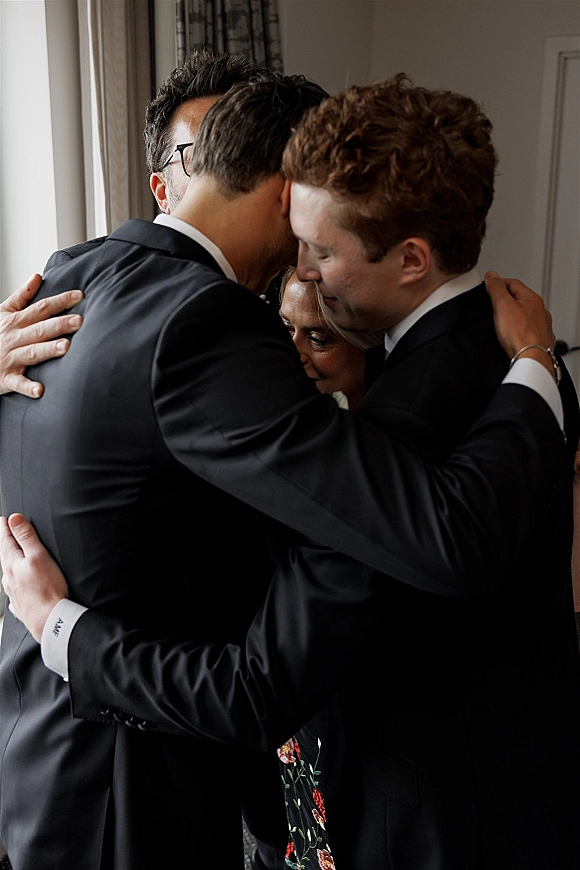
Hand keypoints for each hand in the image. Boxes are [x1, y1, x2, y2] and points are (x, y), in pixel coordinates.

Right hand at [0, 274, 82, 397]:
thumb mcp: (2, 311)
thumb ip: (22, 295)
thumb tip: (37, 276)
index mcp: (15, 321)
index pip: (41, 308)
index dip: (60, 301)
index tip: (79, 296)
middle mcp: (14, 338)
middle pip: (39, 329)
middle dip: (59, 324)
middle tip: (79, 321)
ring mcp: (10, 358)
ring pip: (31, 353)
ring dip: (48, 350)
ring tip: (66, 347)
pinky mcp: (6, 378)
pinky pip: (18, 383)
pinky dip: (28, 387)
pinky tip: (40, 390)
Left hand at [0, 514, 68, 641]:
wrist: (49, 620)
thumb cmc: (47, 589)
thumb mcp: (38, 556)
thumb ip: (26, 537)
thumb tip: (14, 519)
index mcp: (12, 565)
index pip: (6, 542)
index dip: (5, 529)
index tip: (3, 520)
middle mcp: (9, 579)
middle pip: (4, 557)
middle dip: (5, 544)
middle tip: (4, 534)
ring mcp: (14, 593)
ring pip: (8, 575)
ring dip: (9, 564)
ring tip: (10, 558)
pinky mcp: (21, 606)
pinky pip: (14, 593)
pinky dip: (15, 586)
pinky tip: (16, 588)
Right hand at [485, 271, 556, 378]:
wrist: (532, 359)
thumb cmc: (521, 335)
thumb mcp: (503, 305)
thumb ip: (496, 289)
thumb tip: (491, 276)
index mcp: (532, 299)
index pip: (513, 283)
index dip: (498, 283)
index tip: (488, 285)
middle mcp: (539, 311)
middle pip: (519, 299)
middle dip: (505, 300)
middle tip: (491, 304)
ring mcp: (540, 326)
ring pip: (524, 316)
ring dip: (512, 317)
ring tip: (500, 321)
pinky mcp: (538, 341)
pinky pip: (525, 331)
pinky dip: (517, 331)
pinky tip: (510, 336)